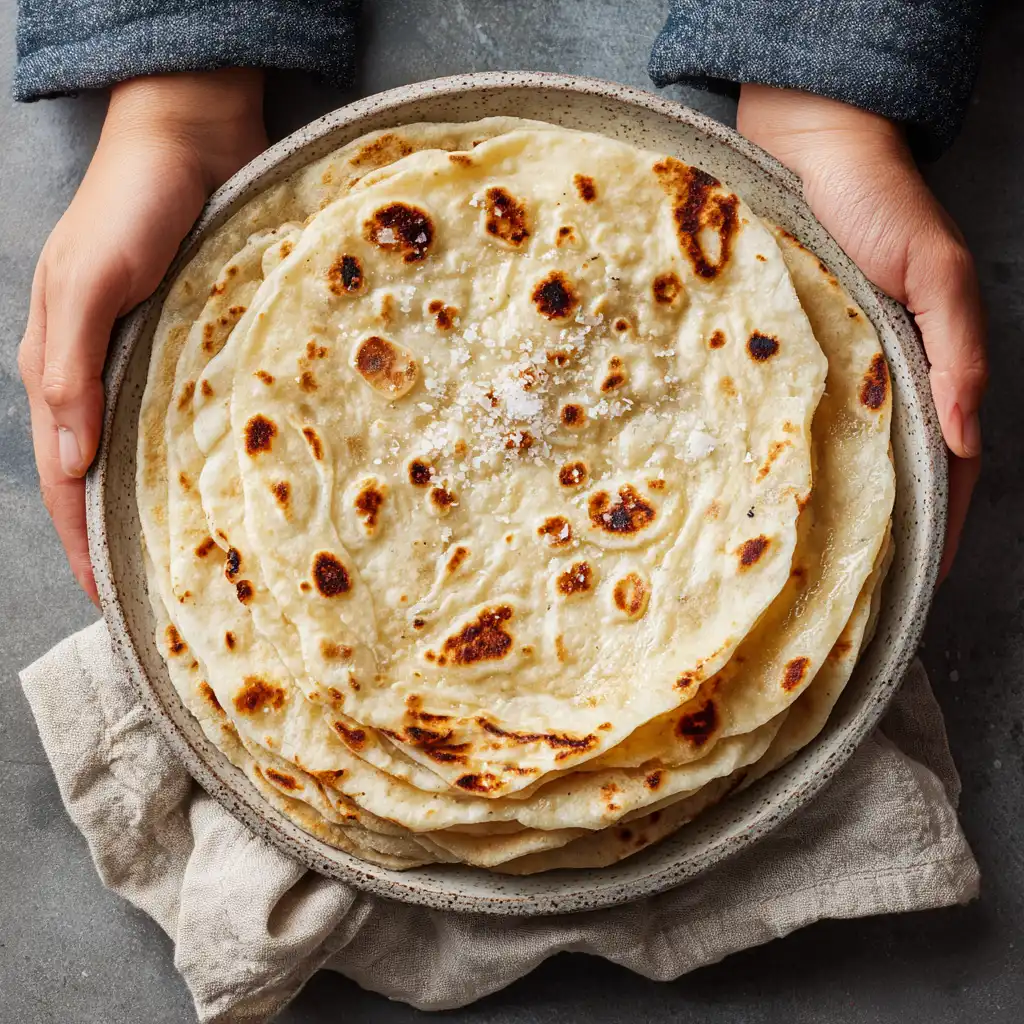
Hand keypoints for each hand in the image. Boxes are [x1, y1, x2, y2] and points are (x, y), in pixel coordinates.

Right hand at [18, 70, 266, 602]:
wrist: (193, 140)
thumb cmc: (136, 204)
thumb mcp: (90, 282)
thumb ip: (72, 368)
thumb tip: (68, 462)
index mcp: (60, 364)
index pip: (64, 477)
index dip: (81, 540)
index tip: (108, 598)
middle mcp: (101, 372)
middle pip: (100, 475)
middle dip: (117, 536)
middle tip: (154, 594)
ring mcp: (146, 361)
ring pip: (142, 452)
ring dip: (156, 504)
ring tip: (188, 557)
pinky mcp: (190, 346)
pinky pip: (183, 417)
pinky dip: (191, 459)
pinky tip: (219, 487)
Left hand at [737, 85, 986, 580]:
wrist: (809, 149)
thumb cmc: (879, 201)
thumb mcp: (934, 272)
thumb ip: (959, 350)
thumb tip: (971, 438)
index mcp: (931, 367)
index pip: (947, 467)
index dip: (939, 527)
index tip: (918, 586)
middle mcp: (883, 378)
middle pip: (892, 472)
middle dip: (884, 531)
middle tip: (855, 594)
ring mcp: (836, 370)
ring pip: (843, 453)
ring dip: (836, 504)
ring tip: (811, 563)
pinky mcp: (790, 355)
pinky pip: (794, 418)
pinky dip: (791, 458)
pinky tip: (765, 493)